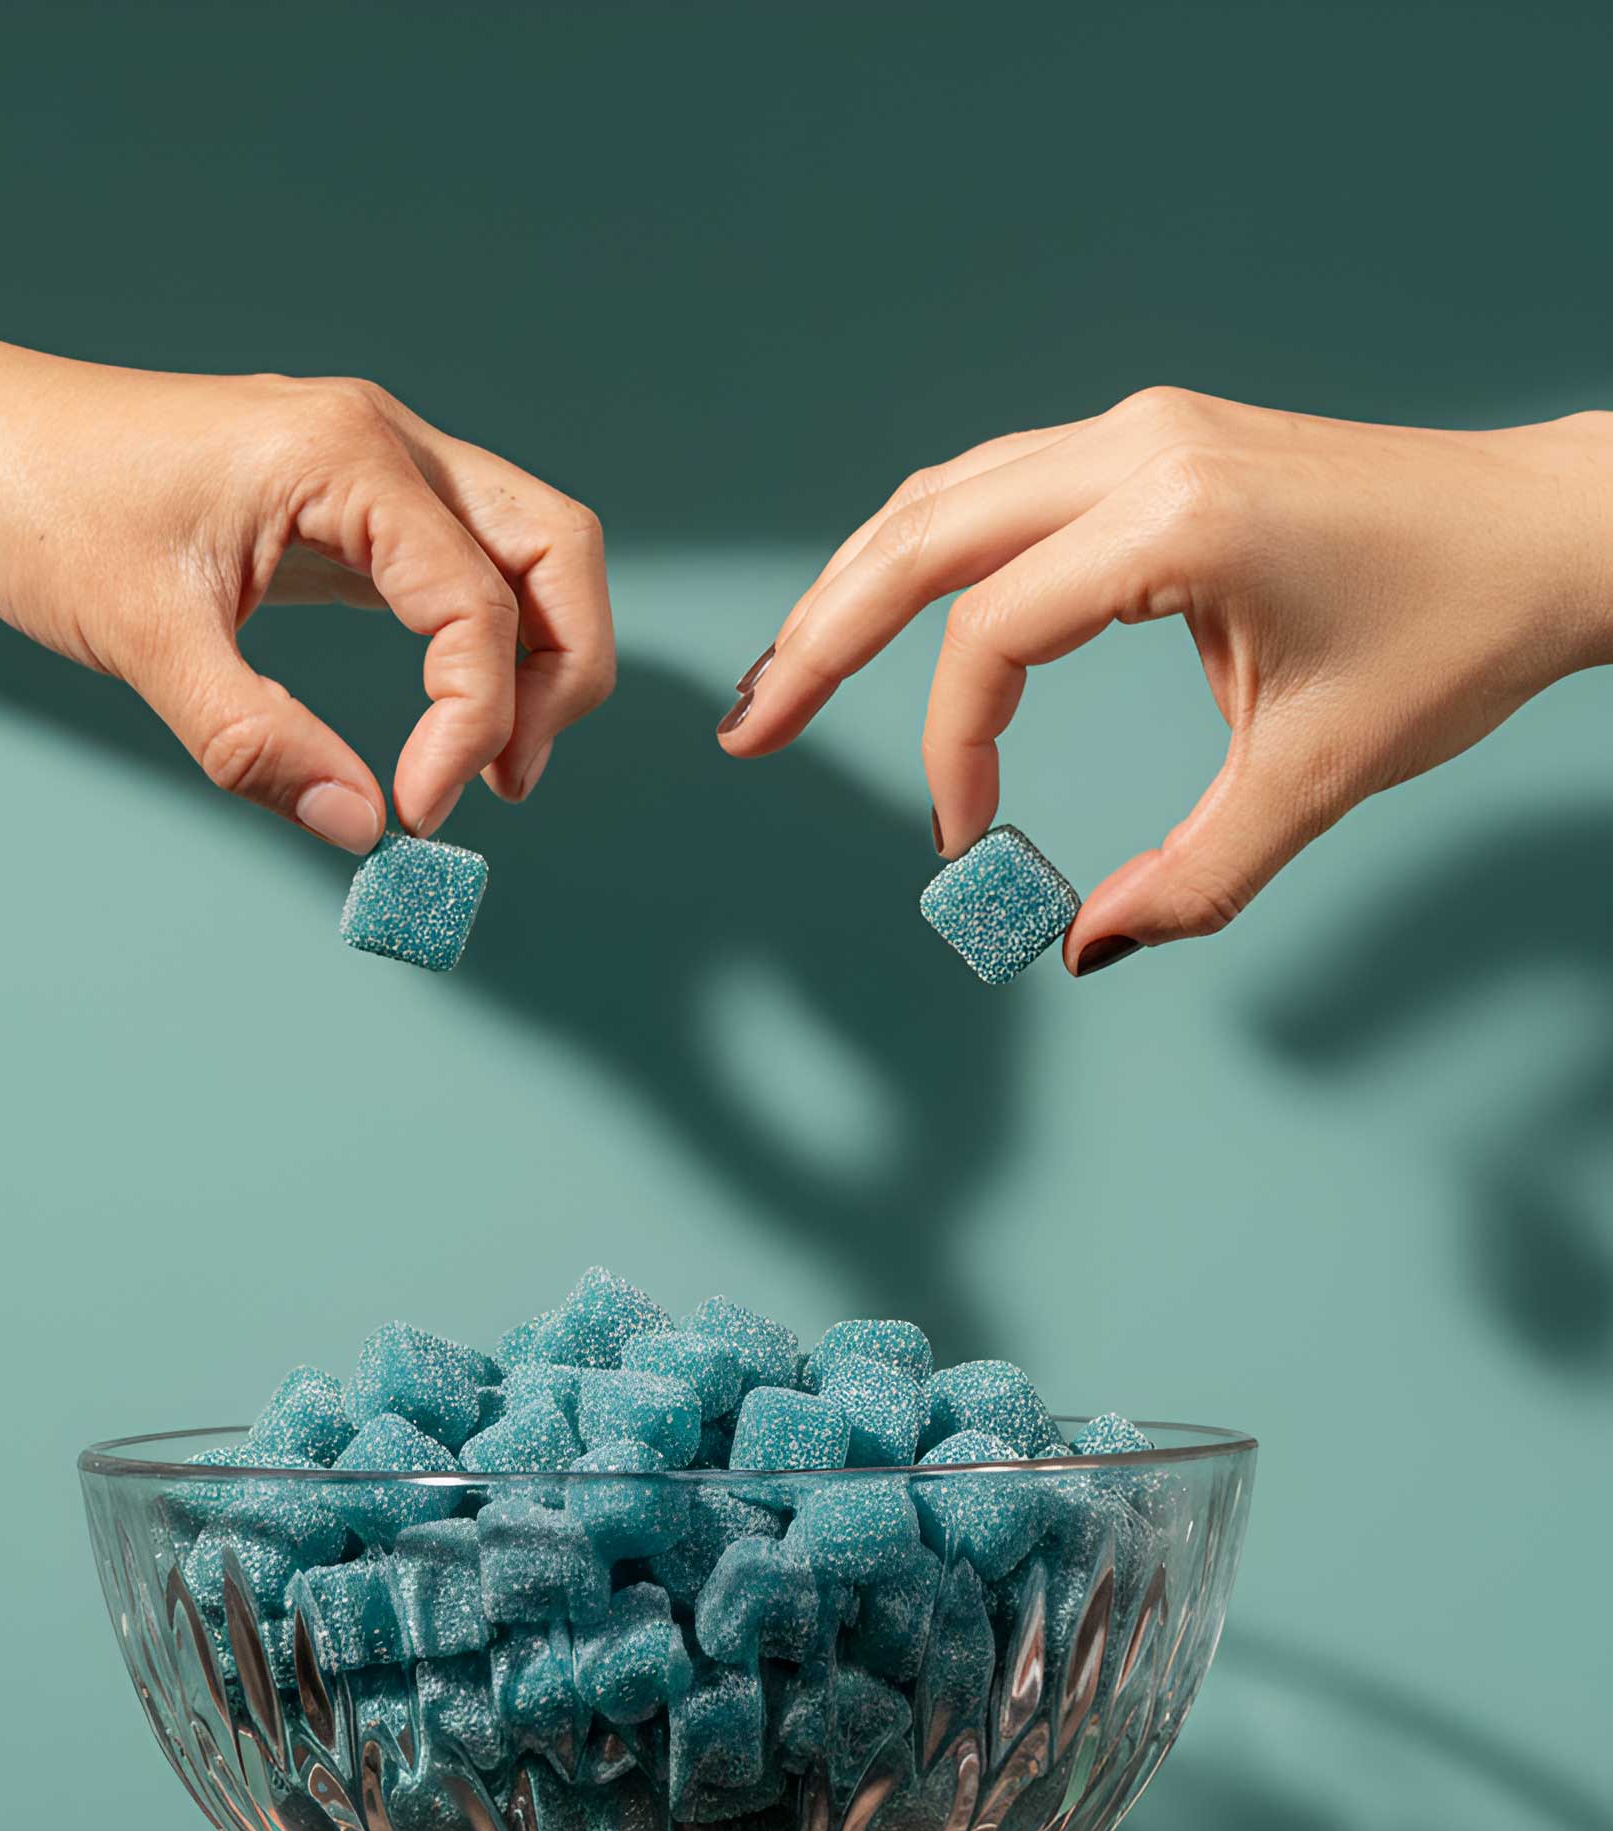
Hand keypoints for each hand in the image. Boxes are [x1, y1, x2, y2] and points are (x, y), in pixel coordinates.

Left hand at [0, 244, 613, 849]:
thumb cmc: (36, 504)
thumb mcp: (138, 637)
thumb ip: (254, 741)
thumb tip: (360, 830)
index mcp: (344, 454)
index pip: (475, 603)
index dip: (469, 722)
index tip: (419, 811)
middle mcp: (384, 442)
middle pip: (555, 550)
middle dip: (560, 675)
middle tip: (507, 782)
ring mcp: (377, 466)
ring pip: (529, 553)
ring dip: (539, 659)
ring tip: (492, 765)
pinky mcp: (354, 503)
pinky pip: (468, 566)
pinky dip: (485, 645)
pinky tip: (449, 721)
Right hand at [718, 389, 1612, 970]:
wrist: (1552, 531)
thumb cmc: (1454, 634)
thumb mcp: (1319, 776)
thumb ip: (1192, 876)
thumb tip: (1080, 951)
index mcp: (1176, 521)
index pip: (993, 637)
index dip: (956, 750)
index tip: (969, 844)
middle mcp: (1141, 450)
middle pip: (921, 536)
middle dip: (821, 636)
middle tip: (746, 727)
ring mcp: (1143, 431)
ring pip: (945, 496)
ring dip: (857, 585)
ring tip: (789, 674)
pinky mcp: (1154, 442)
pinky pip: (999, 486)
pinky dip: (928, 553)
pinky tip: (887, 610)